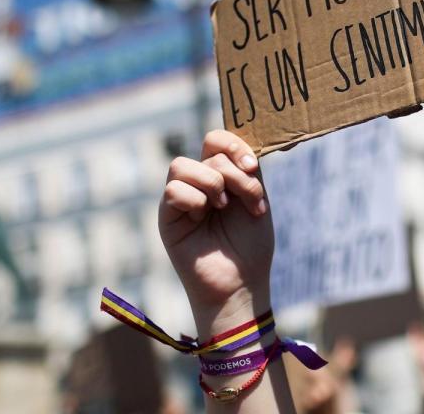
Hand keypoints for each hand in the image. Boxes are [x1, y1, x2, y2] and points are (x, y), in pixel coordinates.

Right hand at [159, 130, 271, 336]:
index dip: (234, 145)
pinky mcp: (167, 218)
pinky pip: (173, 190)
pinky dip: (194, 200)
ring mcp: (181, 200)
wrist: (241, 283)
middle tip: (249, 201)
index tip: (253, 167)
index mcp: (221, 176)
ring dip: (212, 183)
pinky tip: (203, 220)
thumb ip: (246, 170)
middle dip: (235, 173)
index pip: (216, 141)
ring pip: (182, 165)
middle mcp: (199, 184)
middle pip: (207, 151)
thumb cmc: (250, 245)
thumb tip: (239, 144)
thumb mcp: (256, 200)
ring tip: (222, 209)